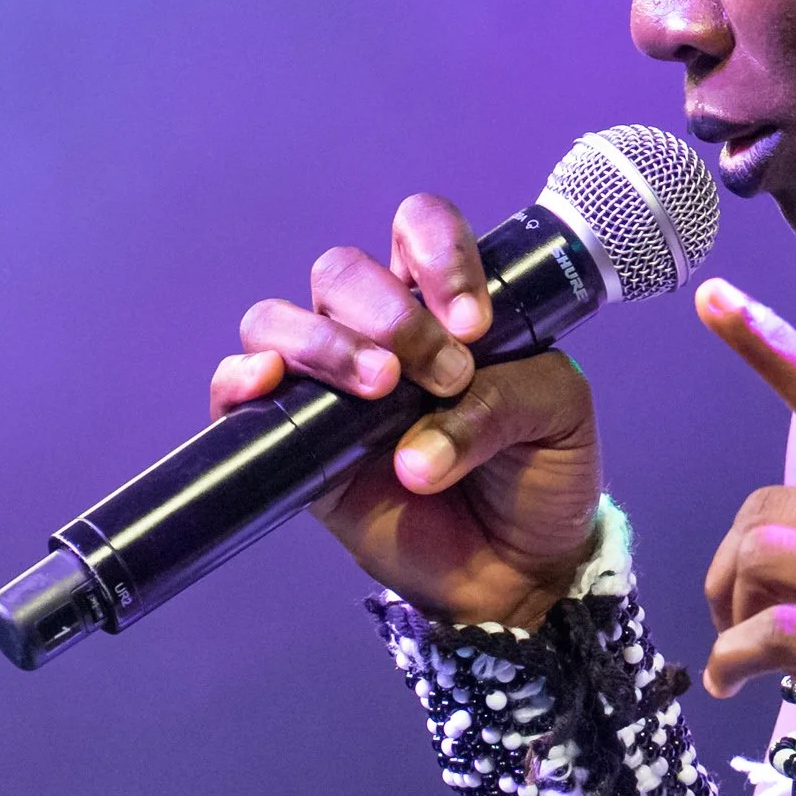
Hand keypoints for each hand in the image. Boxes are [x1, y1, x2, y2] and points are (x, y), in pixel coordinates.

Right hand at [208, 193, 601, 627]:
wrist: (519, 568)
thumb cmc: (541, 471)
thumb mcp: (557, 414)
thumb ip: (504, 401)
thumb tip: (414, 449)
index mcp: (445, 300)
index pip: (418, 227)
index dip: (438, 253)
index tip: (473, 323)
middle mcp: (379, 328)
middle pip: (344, 272)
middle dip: (391, 313)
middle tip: (445, 373)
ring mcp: (330, 382)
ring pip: (281, 319)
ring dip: (326, 343)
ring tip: (380, 387)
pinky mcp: (295, 440)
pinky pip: (238, 390)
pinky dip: (240, 377)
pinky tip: (269, 383)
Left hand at [697, 280, 795, 795]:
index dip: (767, 347)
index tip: (714, 298)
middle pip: (767, 507)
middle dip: (732, 566)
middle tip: (737, 614)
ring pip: (760, 560)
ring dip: (731, 612)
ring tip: (746, 650)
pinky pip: (773, 636)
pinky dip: (735, 660)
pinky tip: (736, 681)